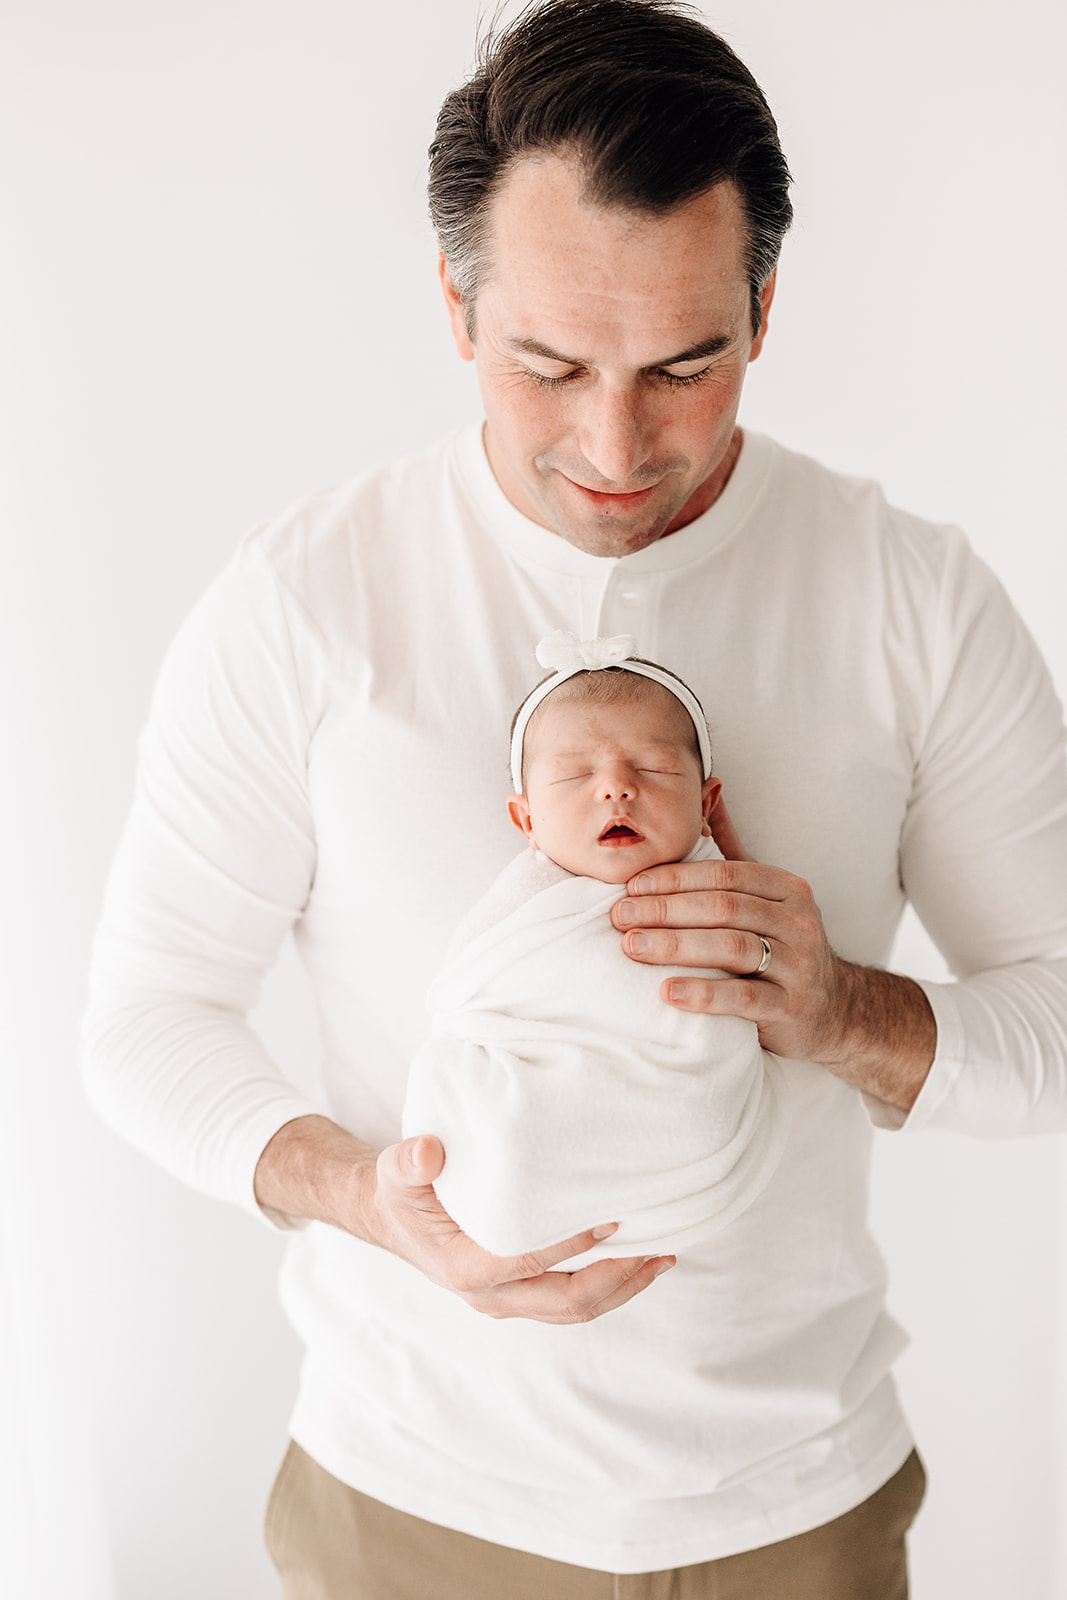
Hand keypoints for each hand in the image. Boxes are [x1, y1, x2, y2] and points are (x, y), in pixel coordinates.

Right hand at [367, 1134, 674, 1322]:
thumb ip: (409, 1162)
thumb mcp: (395, 1172)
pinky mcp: (518, 1293)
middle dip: (618, 1280)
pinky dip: (606, 1284)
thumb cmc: (400, 1193)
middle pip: (566, 1302)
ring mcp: (506, 1300)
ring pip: (574, 1308)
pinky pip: (569, 1299)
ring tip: (662, 1258)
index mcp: (466, 1268)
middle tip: (660, 1250)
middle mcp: (490, 1295)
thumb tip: (430, 1151)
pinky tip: (634, 1258)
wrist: (390, 1219)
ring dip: (621, 1287)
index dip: (573, 1245)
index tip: (613, 1219)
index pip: (530, 1260)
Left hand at [609, 796, 934, 1107]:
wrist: (834, 1010)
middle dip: (664, 910)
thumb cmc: (783, 945)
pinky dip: (703, 993)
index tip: (630, 886)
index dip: (674, 878)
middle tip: (619, 916)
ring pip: (732, 946)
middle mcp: (798, 921)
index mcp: (786, 888)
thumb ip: (732, 847)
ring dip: (675, 945)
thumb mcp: (765, 894)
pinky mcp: (792, 1007)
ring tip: (631, 947)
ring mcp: (800, 965)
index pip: (724, 874)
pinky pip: (744, 997)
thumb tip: (708, 787)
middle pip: (723, 907)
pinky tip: (666, 991)